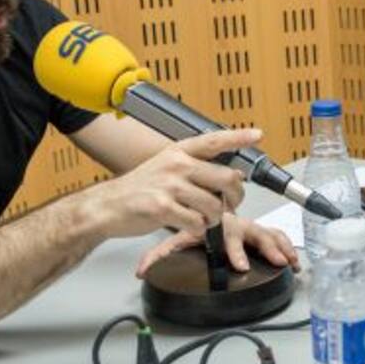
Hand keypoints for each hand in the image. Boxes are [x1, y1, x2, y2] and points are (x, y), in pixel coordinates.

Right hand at [89, 129, 255, 238]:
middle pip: (226, 178)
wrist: (107, 206)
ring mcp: (169, 186)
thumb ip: (194, 169)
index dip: (237, 138)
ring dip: (214, 217)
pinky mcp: (163, 208)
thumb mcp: (165, 168)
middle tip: (229, 204)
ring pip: (215, 205)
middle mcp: (176, 165)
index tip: (256, 134)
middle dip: (234, 196)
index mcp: (178, 152)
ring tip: (201, 218)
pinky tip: (187, 224)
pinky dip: (197, 228)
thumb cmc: (138, 189)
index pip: (214, 141)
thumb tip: (228, 176)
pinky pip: (197, 222)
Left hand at [135, 213, 297, 276]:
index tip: (240, 266)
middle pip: (253, 231)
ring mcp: (249, 227)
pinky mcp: (259, 233)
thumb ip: (158, 253)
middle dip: (265, 247)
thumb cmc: (192, 221)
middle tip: (274, 261)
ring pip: (268, 233)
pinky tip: (293, 261)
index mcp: (215, 221)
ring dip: (280, 246)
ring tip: (289, 262)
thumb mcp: (175, 237)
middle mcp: (235, 222)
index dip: (235, 250)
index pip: (226, 233)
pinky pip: (276, 236)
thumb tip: (141, 270)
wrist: (200, 202)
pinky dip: (286, 246)